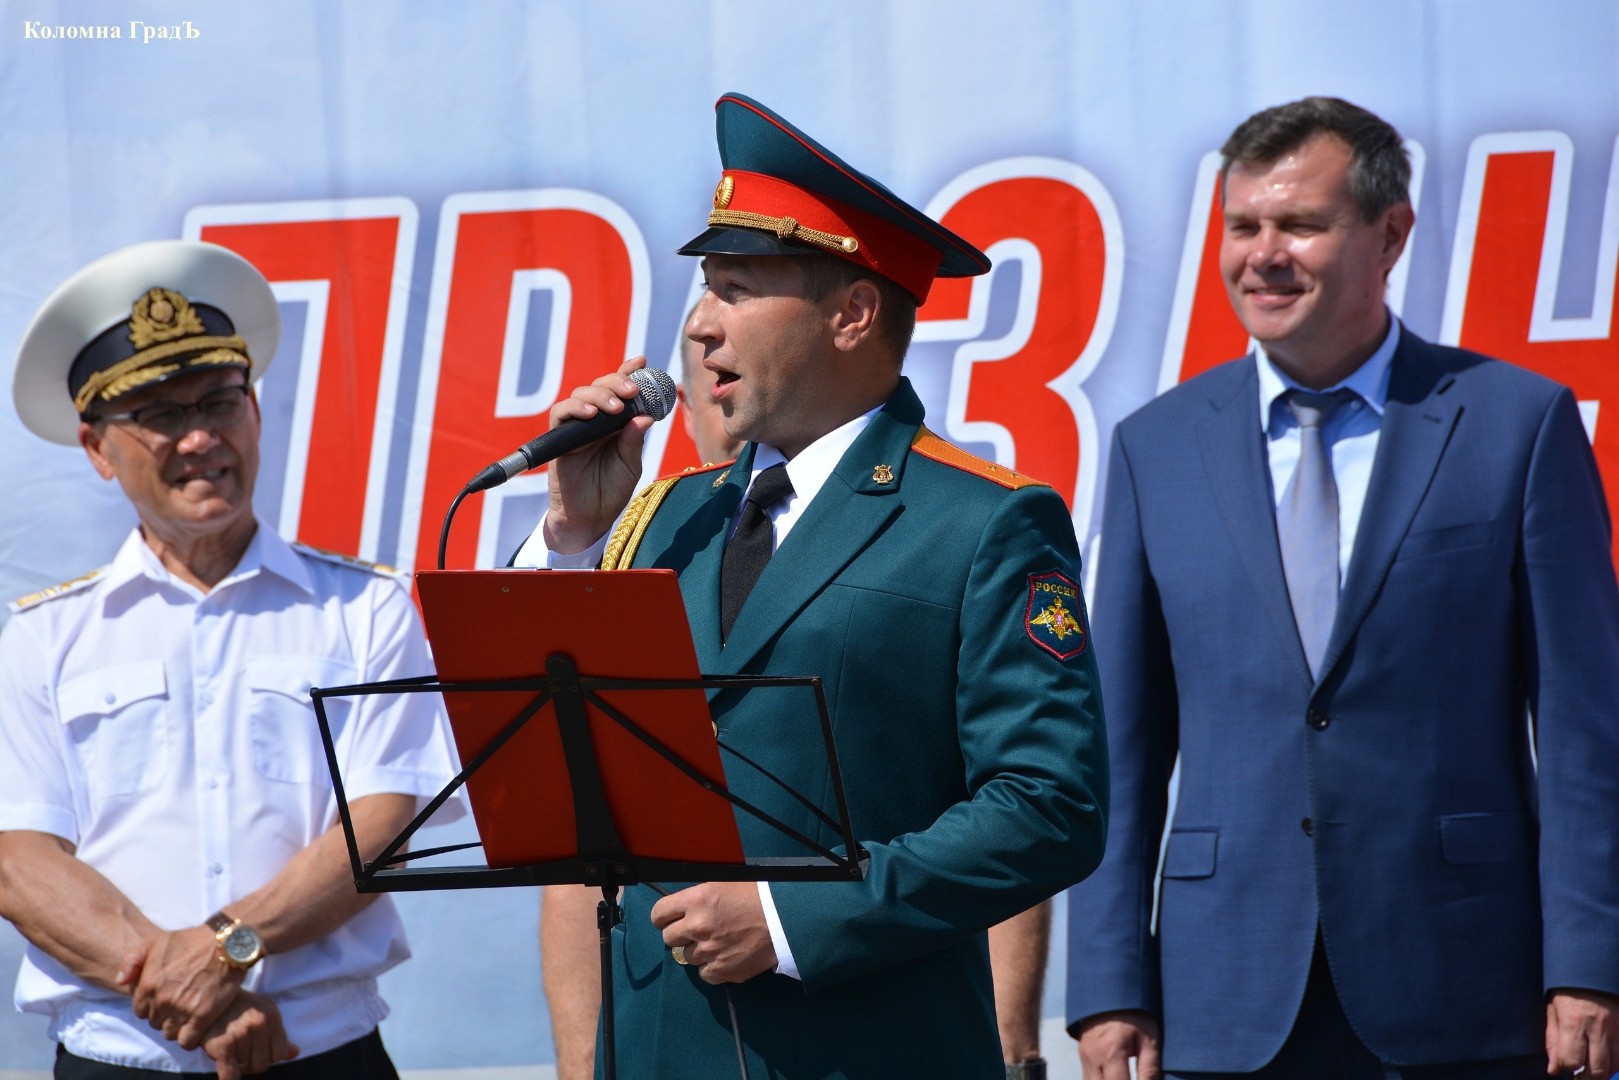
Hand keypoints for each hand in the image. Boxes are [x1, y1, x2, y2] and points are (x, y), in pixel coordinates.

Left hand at [124, 925, 242, 1049]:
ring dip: (177, 1026)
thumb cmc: (191, 940)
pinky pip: (187, 1041)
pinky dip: (190, 1038)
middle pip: (154, 1022)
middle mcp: (162, 1000)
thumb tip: (120, 982)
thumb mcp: (155, 941)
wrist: (226, 943)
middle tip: (179, 1004)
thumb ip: (132, 960)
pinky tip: (196, 1026)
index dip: (151, 1005)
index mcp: (148, 984)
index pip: (139, 1010)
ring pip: (169, 1033)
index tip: (164, 998)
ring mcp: (181, 1010)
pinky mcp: (202, 1016)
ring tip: (188, 1014)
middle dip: (164, 1015)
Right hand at [201, 989, 298, 1079]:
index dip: (268, 1056)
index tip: (257, 1052)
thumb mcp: (262, 1014)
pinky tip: (227, 1076)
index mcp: (271, 1015)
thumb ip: (278, 1035)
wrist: (206, 998)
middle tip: (239, 1053)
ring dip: (237, 1064)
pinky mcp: (222, 1045)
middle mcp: (259, 1024)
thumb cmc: (237, 1007)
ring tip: (229, 1049)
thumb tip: (295, 1053)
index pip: (279, 1053)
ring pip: (246, 1068)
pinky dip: (229, 1079)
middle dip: (252, 1063)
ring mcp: (241, 1034)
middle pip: (263, 1064)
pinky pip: (230, 1074)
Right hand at [543, 356, 656, 553]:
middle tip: (632, 390)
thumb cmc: (610, 491)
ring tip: (614, 407)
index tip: (642, 362)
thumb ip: (634, 441)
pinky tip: (591, 413)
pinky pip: (561, 414)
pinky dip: (575, 408)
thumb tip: (644, 415)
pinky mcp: (559, 439)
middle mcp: (596, 421)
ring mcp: (577, 428)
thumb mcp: (630, 465)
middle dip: (617, 382)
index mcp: (616, 423)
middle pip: (601, 386)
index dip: (629, 373)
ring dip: (598, 395)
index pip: (621, 392)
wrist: (589, 518)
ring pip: (581, 394)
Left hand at [650, 882, 776, 984]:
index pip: (659, 913)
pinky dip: (712, 968)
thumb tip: (684, 906)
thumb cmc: (758, 894)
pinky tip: (725, 957)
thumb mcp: (724, 883)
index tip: (669, 920)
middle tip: (696, 931)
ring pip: (687, 957)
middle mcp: (697, 926)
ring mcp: (708, 951)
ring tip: (717, 943)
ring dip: (698, 951)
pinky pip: (704, 974)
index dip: (663, 918)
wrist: (786, 919)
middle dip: (680, 935)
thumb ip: (700, 896)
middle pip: (669, 938)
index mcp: (696, 899)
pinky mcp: (722, 971)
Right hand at [1077, 1010, 1161, 1079]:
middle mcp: (1093, 1057)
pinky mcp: (1082, 1056)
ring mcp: (1084, 1057)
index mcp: (1112, 1053)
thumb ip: (1150, 1069)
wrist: (1111, 990)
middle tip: (1131, 1078)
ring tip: (1124, 1077)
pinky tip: (1116, 1078)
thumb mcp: (1150, 1040)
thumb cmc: (1135, 1015)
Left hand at [1547, 989, 1618, 1077]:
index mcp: (1573, 1021)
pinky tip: (1605, 1060)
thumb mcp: (1552, 1011)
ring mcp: (1615, 1028)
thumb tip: (1553, 1070)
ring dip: (1602, 1072)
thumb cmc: (1566, 990)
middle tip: (1579, 1077)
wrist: (1591, 969)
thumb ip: (1553, 1042)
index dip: (1567, 1066)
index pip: (1572, 1060)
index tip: (1565, 1063)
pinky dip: (1615, 1063)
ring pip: (1615, 1066)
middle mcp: (1597, 1027)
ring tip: (1591, 1070)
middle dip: (1586, 1078)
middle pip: (1598, 1070)